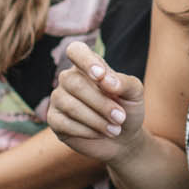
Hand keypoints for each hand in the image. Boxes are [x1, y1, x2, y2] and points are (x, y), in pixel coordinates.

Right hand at [45, 40, 142, 162]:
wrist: (123, 138)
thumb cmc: (127, 109)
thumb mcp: (134, 93)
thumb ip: (124, 82)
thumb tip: (106, 80)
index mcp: (87, 65)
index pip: (76, 50)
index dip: (85, 61)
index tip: (101, 76)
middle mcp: (69, 79)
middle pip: (74, 82)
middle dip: (100, 103)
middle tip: (121, 118)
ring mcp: (58, 98)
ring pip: (69, 104)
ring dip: (96, 120)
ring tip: (115, 130)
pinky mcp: (54, 119)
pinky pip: (63, 123)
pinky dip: (86, 131)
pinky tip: (100, 134)